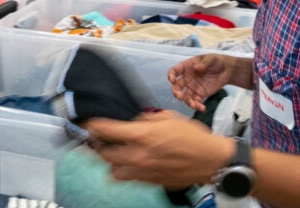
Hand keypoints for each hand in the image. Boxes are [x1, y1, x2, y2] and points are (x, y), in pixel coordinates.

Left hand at [87, 109, 231, 188]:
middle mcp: (139, 155)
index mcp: (143, 135)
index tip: (89, 124)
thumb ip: (146, 120)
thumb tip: (134, 123)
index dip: (93, 126)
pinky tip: (130, 162)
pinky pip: (128, 178)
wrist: (210, 160)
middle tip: (99, 138)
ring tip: (114, 153)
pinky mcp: (150, 181)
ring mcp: (144, 171)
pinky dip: (125, 170)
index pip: (106, 130)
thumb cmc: (193, 137)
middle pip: (104, 153)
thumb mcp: (168, 117)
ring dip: (110, 161)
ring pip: (113, 171)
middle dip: (98, 144)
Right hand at [168, 54, 233, 111]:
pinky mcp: (200, 94)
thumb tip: (196, 68)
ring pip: (185, 96)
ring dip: (187, 102)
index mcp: (187, 67)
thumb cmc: (216, 61)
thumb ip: (204, 63)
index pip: (174, 71)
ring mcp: (193, 87)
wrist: (227, 70)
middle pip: (177, 86)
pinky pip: (195, 101)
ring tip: (194, 105)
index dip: (171, 76)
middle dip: (176, 92)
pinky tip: (202, 108)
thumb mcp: (211, 59)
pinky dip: (197, 106)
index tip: (172, 80)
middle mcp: (187, 78)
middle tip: (180, 97)